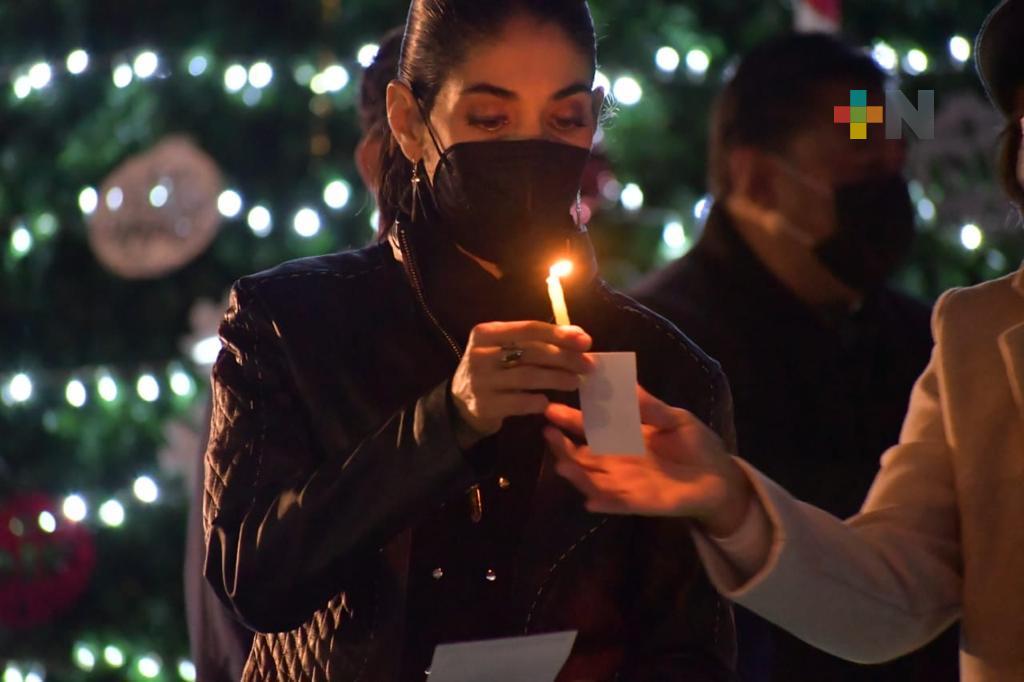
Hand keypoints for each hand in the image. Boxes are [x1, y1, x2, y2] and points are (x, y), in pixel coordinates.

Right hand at [452, 321, 594, 438]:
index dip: (560, 334)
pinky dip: (539, 401)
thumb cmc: (493, 370)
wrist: (460, 403)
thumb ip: (537, 340)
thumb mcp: (506, 348)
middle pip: (532, 352)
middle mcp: (480, 353)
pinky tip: (548, 401)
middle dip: (564, 358)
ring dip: (557, 379)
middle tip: (588, 365)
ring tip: (575, 382)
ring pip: (528, 377)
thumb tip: (578, 335)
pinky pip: (520, 402)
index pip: (530, 328)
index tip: (586, 341)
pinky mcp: (484, 405)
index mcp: (486, 332)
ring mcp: (480, 380)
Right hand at [543, 386, 751, 536]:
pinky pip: (617, 504)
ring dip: (577, 475)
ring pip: (592, 480)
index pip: (589, 428)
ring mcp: (625, 483)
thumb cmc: (695, 444)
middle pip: (581, 455)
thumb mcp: (673, 419)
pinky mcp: (639, 502)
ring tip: (562, 465)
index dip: (570, 419)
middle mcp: (616, 460)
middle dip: (562, 446)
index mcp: (621, 437)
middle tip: (547, 432)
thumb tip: (625, 381)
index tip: (550, 407)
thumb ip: (648, 406)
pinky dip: (604, 503)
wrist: (719, 476)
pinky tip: (590, 502)